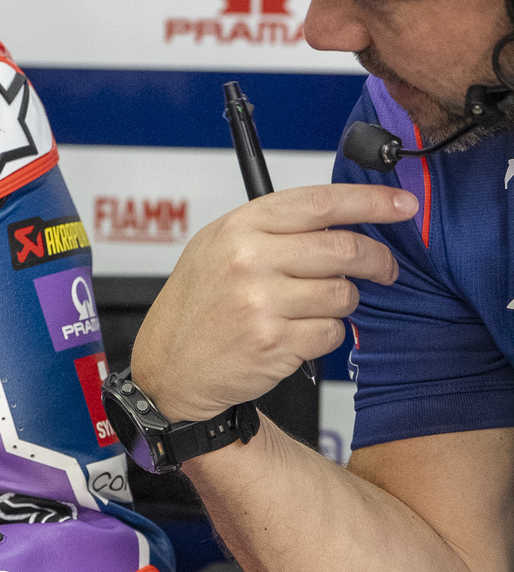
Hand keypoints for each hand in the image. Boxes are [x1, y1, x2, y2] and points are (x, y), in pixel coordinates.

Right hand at [130, 183, 413, 422]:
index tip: (403, 205)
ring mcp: (261, 303)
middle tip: (384, 268)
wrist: (169, 369)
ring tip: (316, 308)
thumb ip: (273, 228)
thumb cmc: (196, 308)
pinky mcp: (274, 343)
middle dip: (376, 259)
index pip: (321, 203)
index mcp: (239, 228)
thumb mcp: (217, 248)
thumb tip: (342, 218)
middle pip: (344, 248)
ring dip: (343, 302)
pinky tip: (298, 335)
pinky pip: (331, 332)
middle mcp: (249, 261)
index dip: (372, 201)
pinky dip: (325, 335)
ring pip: (342, 293)